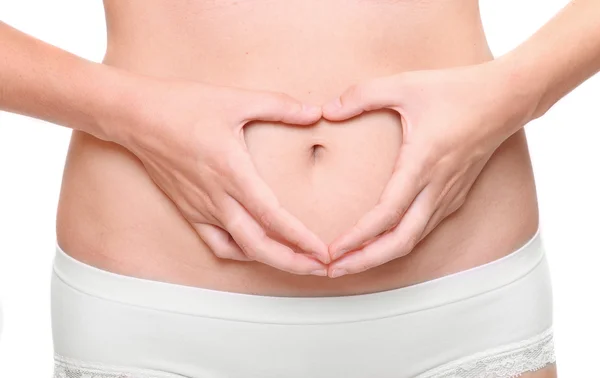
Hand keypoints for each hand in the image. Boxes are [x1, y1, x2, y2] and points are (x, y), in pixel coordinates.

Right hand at [109, 78, 329, 275]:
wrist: (136, 117)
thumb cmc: (184, 106)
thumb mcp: (236, 100)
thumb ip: (279, 106)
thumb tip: (316, 112)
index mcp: (232, 172)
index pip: (272, 217)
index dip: (300, 238)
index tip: (322, 251)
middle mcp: (216, 197)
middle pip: (258, 245)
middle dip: (293, 261)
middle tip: (321, 267)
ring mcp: (200, 208)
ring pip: (239, 248)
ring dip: (270, 259)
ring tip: (296, 263)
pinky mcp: (189, 210)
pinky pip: (216, 243)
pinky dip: (240, 252)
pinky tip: (255, 250)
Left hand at [321, 60, 534, 277]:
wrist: (506, 99)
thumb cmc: (457, 90)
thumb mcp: (404, 84)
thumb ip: (362, 95)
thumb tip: (327, 111)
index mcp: (422, 163)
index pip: (387, 214)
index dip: (358, 237)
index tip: (332, 250)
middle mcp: (437, 187)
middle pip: (400, 242)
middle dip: (365, 261)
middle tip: (333, 269)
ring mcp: (449, 195)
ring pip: (413, 239)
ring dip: (380, 255)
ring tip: (349, 262)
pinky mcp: (454, 196)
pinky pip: (423, 228)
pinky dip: (398, 242)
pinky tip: (379, 243)